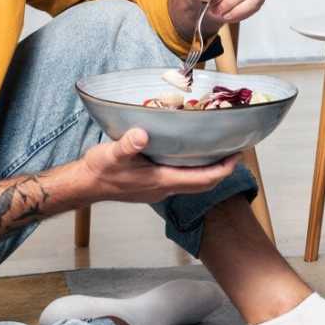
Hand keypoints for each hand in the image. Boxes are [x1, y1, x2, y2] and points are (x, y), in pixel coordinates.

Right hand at [80, 128, 237, 203]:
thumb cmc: (99, 170)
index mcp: (162, 181)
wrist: (86, 185)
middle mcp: (165, 188)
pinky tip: (191, 155)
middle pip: (204, 184)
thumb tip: (142, 135)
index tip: (238, 155)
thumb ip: (127, 145)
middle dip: (223, 170)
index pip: (203, 180)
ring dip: (210, 170)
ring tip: (219, 151)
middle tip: (236, 151)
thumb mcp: (112, 154)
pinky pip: (182, 180)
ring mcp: (159, 189)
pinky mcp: (153, 185)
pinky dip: (194, 169)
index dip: (224, 169)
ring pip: (194, 183)